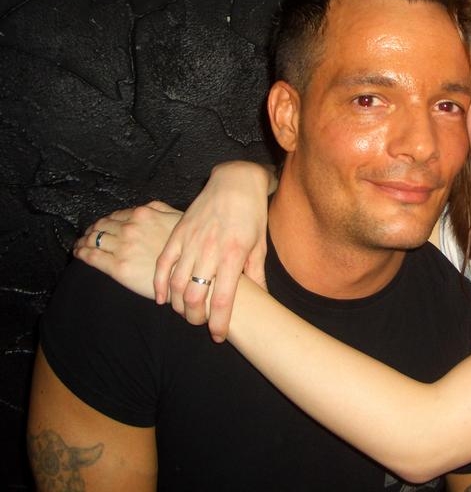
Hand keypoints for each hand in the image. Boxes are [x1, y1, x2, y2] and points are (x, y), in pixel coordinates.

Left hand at [74, 201, 182, 302]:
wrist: (189, 274)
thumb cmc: (187, 249)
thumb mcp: (177, 219)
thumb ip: (160, 209)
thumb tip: (146, 207)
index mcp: (143, 214)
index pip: (115, 215)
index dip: (106, 221)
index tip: (102, 226)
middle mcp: (130, 228)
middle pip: (101, 226)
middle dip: (93, 230)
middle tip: (88, 235)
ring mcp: (122, 247)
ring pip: (93, 239)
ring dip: (84, 241)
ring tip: (80, 245)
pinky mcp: (117, 266)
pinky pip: (92, 256)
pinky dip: (81, 252)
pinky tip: (78, 253)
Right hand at [154, 161, 272, 341]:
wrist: (235, 182)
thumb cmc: (251, 214)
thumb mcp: (259, 245)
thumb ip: (256, 275)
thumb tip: (263, 301)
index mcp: (233, 255)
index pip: (223, 299)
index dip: (219, 323)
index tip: (219, 336)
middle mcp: (210, 250)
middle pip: (195, 296)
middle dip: (195, 318)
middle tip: (200, 324)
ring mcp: (190, 241)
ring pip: (176, 283)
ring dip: (178, 304)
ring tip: (185, 313)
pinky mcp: (177, 233)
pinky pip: (163, 263)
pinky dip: (159, 284)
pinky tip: (161, 298)